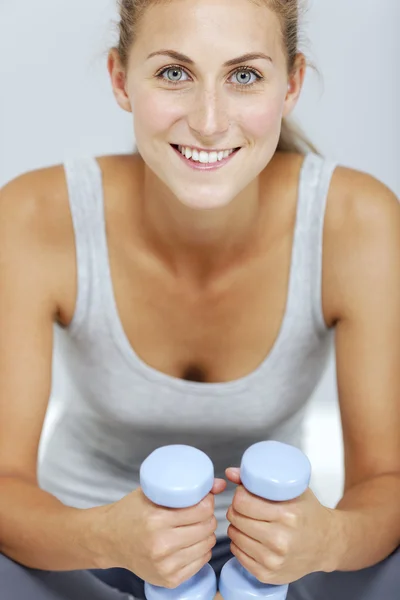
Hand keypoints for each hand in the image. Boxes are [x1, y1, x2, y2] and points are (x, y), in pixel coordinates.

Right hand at [101, 478, 225, 587]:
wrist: (109, 539)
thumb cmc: (131, 512)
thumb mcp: (153, 492)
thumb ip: (186, 487)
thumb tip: (221, 484)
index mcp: (156, 520)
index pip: (201, 510)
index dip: (207, 502)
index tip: (203, 499)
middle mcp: (161, 544)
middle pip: (206, 528)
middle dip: (208, 517)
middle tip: (200, 512)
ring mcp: (165, 565)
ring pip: (207, 545)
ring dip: (206, 534)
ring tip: (196, 527)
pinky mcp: (168, 579)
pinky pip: (200, 563)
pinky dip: (201, 551)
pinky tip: (191, 543)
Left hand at [225, 467, 335, 584]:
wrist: (327, 544)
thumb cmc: (308, 513)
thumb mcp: (292, 490)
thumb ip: (259, 479)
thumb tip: (229, 472)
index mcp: (287, 515)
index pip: (242, 502)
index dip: (240, 495)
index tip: (245, 494)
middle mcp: (280, 540)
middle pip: (236, 518)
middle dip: (236, 509)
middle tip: (245, 507)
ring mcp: (273, 560)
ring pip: (234, 536)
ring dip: (236, 526)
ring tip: (248, 521)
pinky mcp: (267, 575)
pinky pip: (237, 554)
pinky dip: (239, 543)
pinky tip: (250, 537)